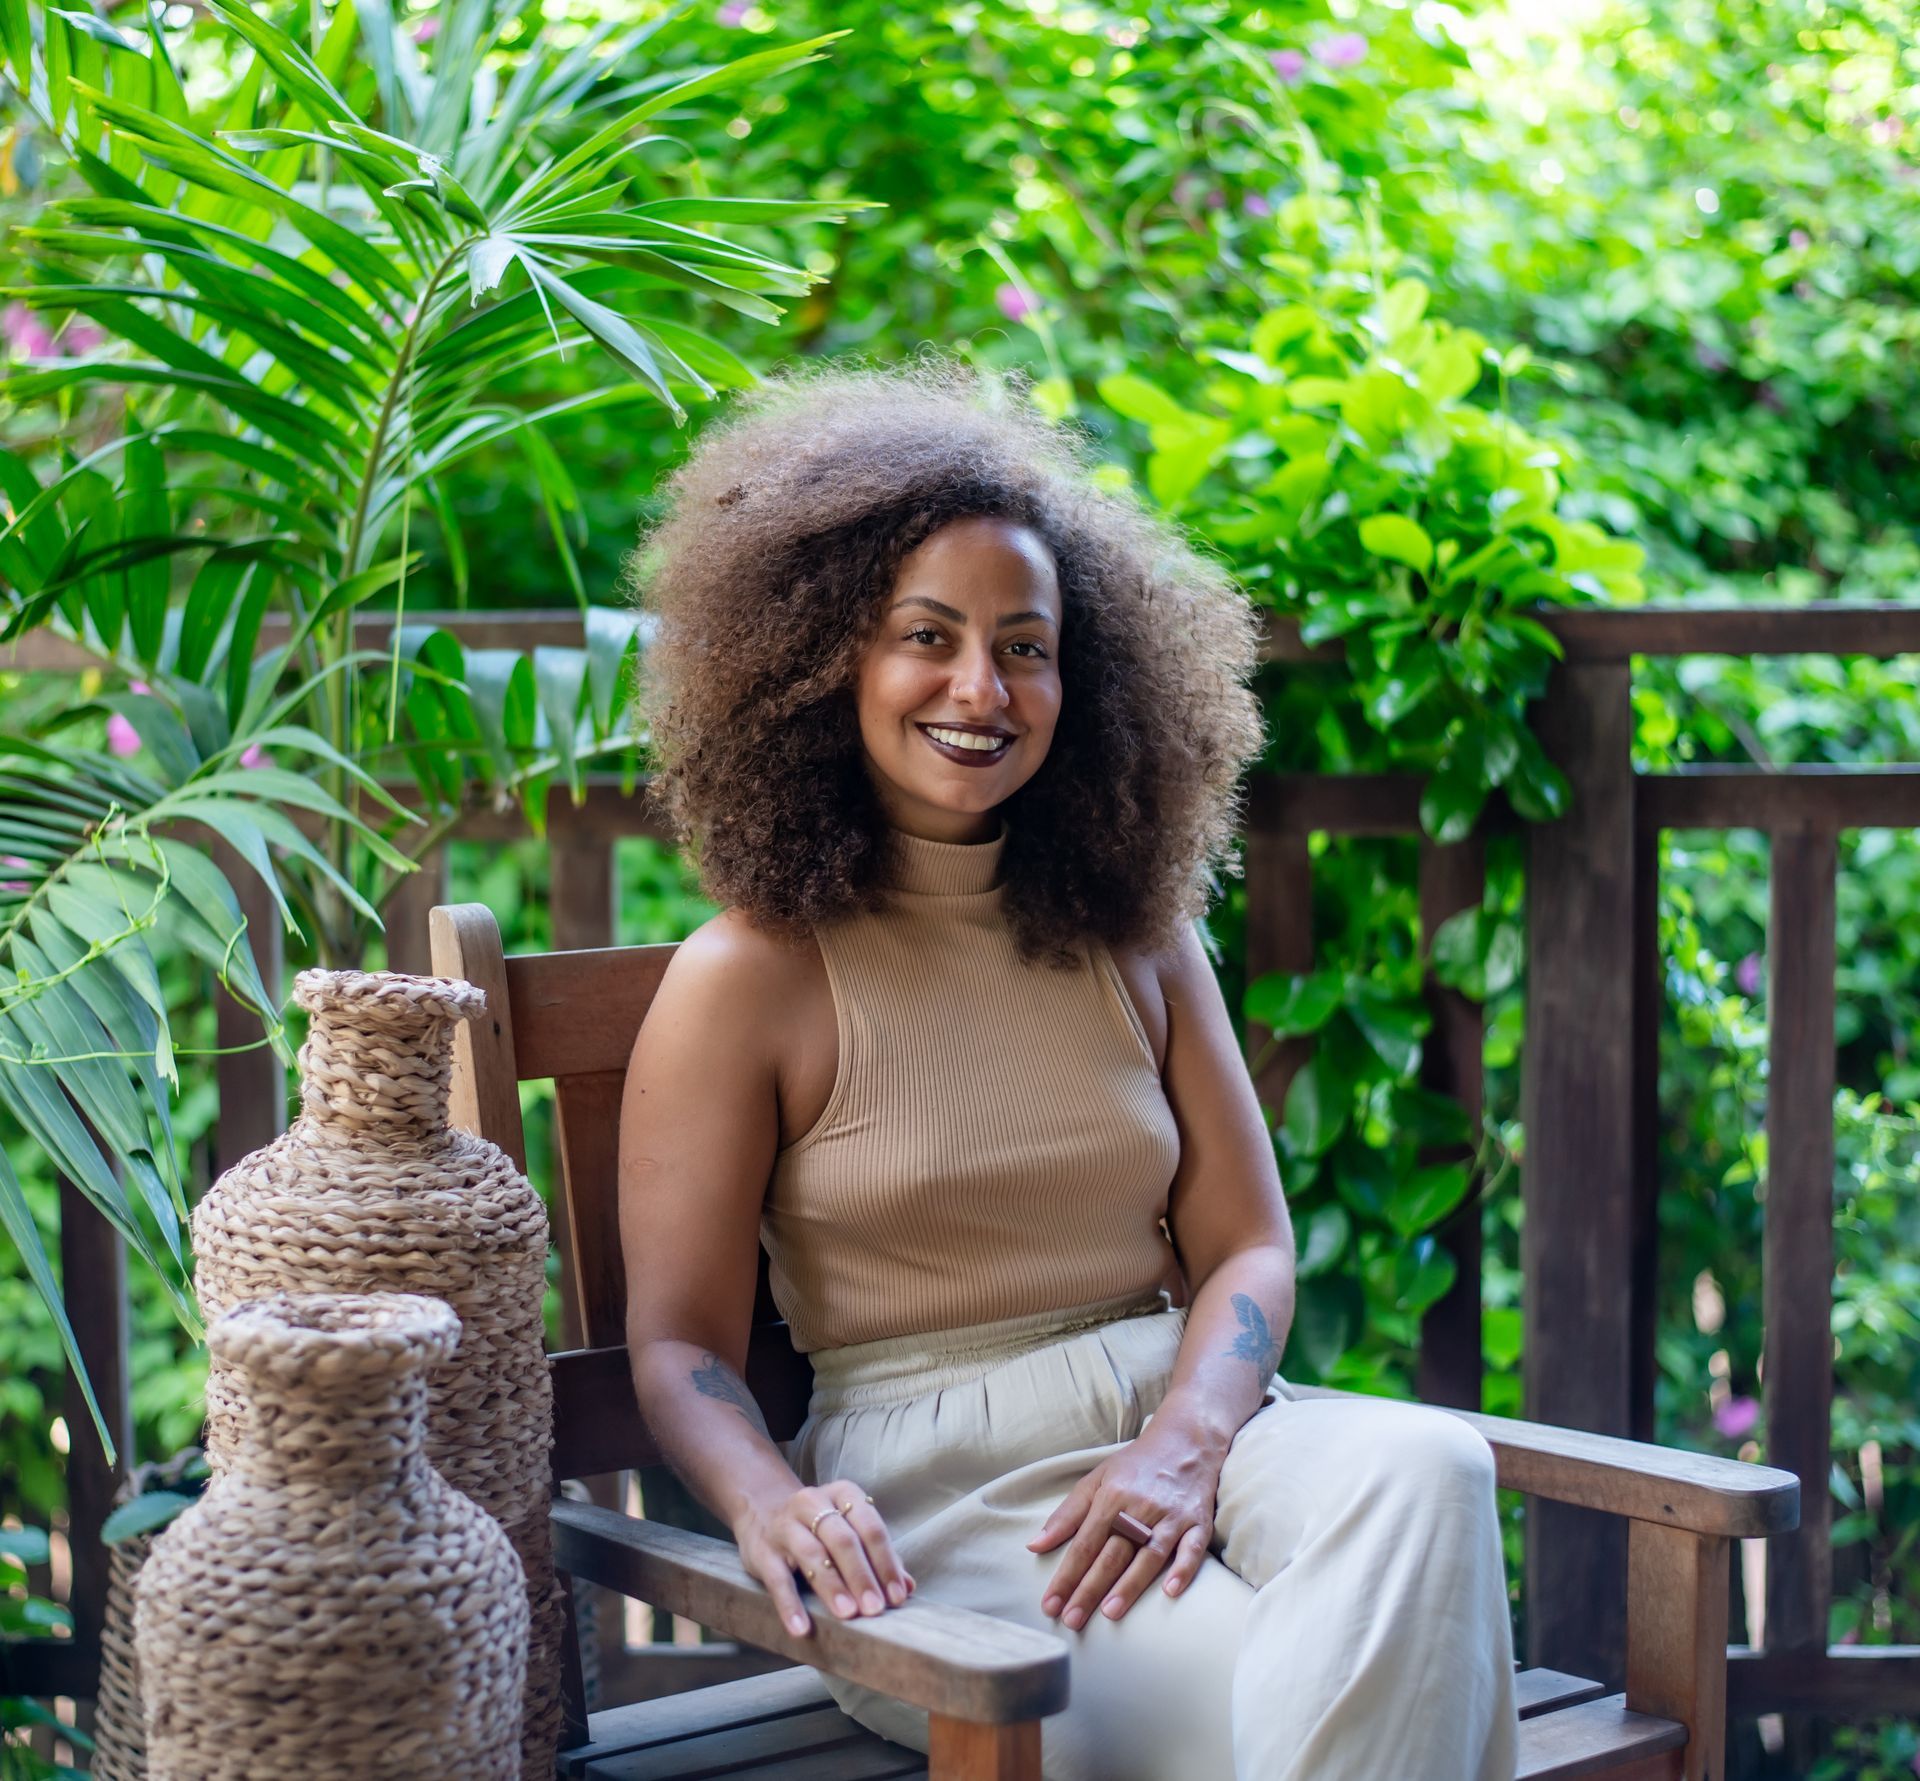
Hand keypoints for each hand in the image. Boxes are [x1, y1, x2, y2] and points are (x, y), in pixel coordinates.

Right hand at [734, 1478, 915, 1637]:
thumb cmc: (817, 1527)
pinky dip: (790, 1605)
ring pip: (812, 1554)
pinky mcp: (763, 1551)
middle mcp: (813, 1503)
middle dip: (862, 1576)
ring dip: (832, 1586)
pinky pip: (778, 1580)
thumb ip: (876, 1556)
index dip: (886, 1562)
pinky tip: (801, 1628)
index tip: (897, 1596)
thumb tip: (907, 1587)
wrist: (761, 1510)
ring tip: (847, 1614)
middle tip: (875, 1609)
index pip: (870, 1527)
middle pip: (843, 1540)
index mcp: (843, 1494)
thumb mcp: (847, 1528)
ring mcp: (785, 1526)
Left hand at [1026, 1424, 1219, 1628]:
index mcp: (1111, 1497)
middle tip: (1072, 1621)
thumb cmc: (1136, 1466)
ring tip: (1109, 1614)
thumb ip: (1066, 1515)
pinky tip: (1171, 1592)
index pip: (1083, 1544)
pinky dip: (1182, 1569)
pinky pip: (1192, 1548)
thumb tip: (1034, 1546)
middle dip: (1090, 1589)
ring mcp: (1171, 1515)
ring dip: (1129, 1585)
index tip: (1050, 1605)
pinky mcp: (1198, 1522)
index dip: (1066, 1576)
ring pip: (1148, 1555)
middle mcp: (1140, 1507)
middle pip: (1112, 1554)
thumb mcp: (1096, 1480)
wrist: (1186, 1439)